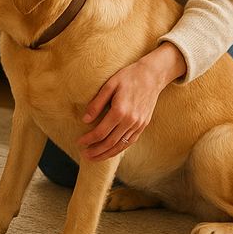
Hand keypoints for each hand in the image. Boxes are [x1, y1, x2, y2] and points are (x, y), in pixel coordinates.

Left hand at [77, 42, 184, 160]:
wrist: (152, 75)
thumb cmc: (128, 77)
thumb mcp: (109, 85)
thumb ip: (96, 104)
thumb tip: (85, 120)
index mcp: (120, 111)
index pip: (101, 132)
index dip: (89, 139)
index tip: (79, 142)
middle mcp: (131, 120)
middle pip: (111, 142)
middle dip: (96, 151)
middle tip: (85, 156)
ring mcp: (139, 124)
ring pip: (121, 145)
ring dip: (107, 154)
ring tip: (95, 158)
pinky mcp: (143, 125)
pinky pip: (130, 141)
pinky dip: (120, 149)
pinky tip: (111, 151)